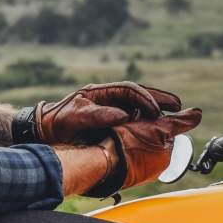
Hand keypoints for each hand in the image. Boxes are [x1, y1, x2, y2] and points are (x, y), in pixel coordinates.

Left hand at [33, 82, 182, 144]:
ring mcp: (110, 111)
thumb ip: (99, 115)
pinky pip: (132, 121)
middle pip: (139, 95)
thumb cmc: (57, 122)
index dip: (146, 98)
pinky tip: (155, 130)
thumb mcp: (76, 116)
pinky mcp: (110, 124)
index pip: (129, 90)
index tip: (158, 110)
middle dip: (159, 99)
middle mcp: (108, 99)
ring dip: (155, 112)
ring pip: (138, 108)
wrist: (43, 133)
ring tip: (173, 118)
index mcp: (100, 92)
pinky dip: (145, 124)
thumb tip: (124, 116)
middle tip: (178, 106)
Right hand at [85, 108, 202, 197]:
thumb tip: (198, 114)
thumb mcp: (160, 128)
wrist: (101, 162)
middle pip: (151, 141)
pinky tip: (113, 143)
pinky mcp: (120, 175)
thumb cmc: (130, 145)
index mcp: (165, 160)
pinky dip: (121, 148)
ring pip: (137, 148)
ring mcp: (136, 174)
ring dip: (131, 138)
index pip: (165, 133)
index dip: (154, 120)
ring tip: (120, 132)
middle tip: (131, 123)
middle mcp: (153, 171)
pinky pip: (125, 156)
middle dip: (143, 130)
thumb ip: (180, 121)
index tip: (143, 116)